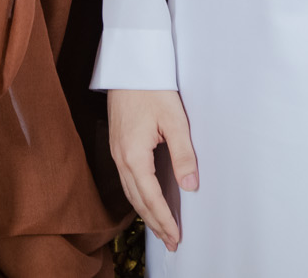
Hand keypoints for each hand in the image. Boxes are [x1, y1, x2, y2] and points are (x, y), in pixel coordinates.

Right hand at [108, 88, 196, 252]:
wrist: (130, 66)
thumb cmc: (152, 88)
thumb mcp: (175, 120)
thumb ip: (183, 155)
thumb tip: (191, 186)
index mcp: (134, 155)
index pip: (150, 198)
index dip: (164, 219)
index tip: (176, 236)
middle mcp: (121, 158)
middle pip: (138, 201)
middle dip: (155, 223)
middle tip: (171, 242)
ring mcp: (117, 153)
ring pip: (131, 193)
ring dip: (146, 213)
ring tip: (162, 229)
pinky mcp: (118, 146)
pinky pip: (127, 181)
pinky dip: (139, 197)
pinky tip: (148, 201)